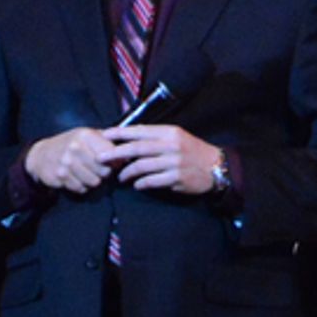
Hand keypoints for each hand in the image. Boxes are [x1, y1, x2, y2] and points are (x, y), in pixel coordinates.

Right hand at [24, 127, 116, 192]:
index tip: (112, 162)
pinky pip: (81, 188)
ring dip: (92, 180)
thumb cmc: (70, 144)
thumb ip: (106, 142)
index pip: (111, 154)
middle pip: (104, 170)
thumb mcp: (87, 136)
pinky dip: (81, 186)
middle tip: (97, 169)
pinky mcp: (61, 176)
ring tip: (86, 173)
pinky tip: (76, 178)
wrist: (42, 155)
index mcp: (85, 135)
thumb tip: (126, 154)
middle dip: (103, 173)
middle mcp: (75, 147)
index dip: (114, 161)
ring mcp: (67, 162)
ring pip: (94, 182)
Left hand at [102, 123, 222, 192]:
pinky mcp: (176, 178)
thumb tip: (129, 138)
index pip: (140, 131)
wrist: (216, 167)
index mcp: (169, 132)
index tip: (104, 135)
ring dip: (127, 172)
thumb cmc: (191, 151)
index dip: (120, 133)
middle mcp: (171, 145)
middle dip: (116, 153)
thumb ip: (155, 137)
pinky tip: (136, 185)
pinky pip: (151, 181)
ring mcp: (174, 162)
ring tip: (120, 176)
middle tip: (101, 159)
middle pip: (137, 148)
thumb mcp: (176, 137)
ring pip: (142, 166)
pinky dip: (141, 183)